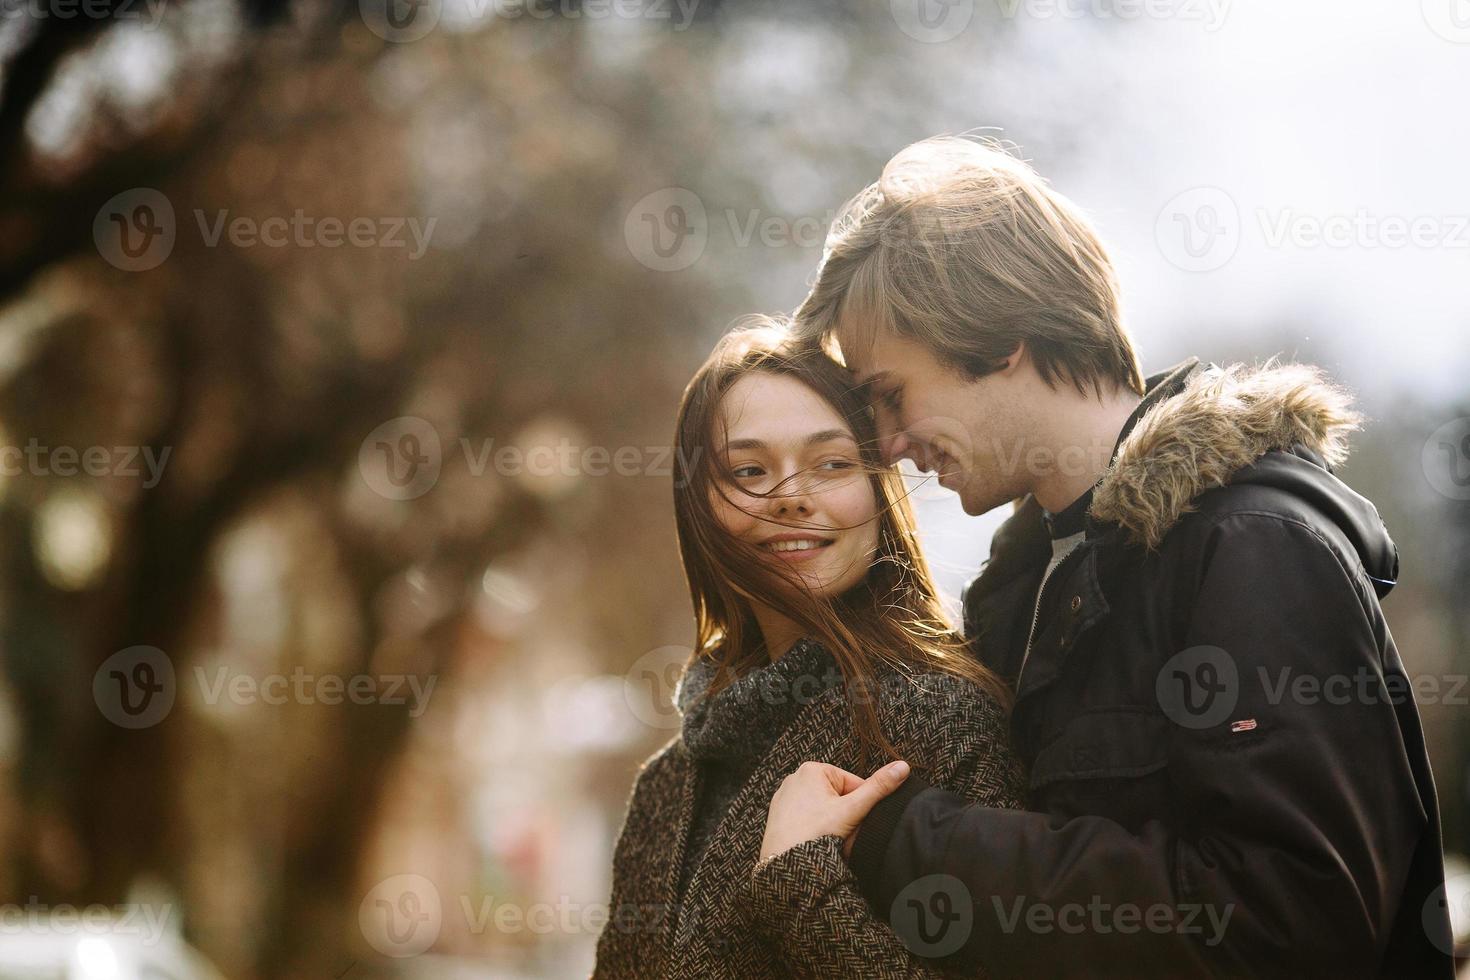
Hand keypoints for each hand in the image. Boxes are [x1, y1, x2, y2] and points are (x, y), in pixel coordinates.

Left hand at [758, 759, 910, 862]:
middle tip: (842, 832)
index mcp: (812, 769)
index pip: (852, 783)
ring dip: (831, 822)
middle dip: (845, 813)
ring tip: (828, 838)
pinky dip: (814, 827)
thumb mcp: (853, 809)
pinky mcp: (778, 815)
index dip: (861, 805)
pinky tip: (814, 840)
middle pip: (837, 796)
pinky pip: (807, 817)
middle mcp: (795, 777)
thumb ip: (879, 787)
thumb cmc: (817, 833)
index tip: (858, 821)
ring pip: (823, 808)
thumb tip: (903, 766)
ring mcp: (784, 796)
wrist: (787, 864)